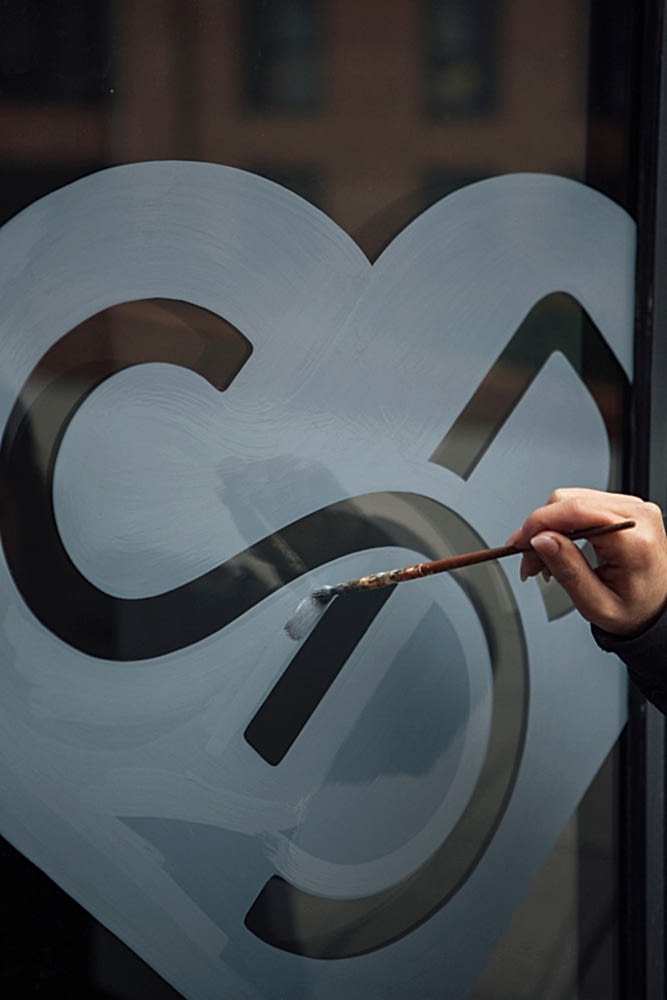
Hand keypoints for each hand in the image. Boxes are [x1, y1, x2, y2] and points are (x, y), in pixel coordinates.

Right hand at [507, 488, 666, 635]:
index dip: (539, 523)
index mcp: (635, 539)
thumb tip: (541, 539)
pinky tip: (557, 547)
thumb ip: (569, 570)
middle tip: (528, 561)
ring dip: (547, 528)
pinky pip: (580, 505)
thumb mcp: (597, 604)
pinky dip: (560, 525)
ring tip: (542, 560)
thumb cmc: (635, 610)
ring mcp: (631, 507)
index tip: (518, 544)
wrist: (656, 609)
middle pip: (568, 502)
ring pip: (569, 501)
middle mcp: (636, 515)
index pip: (576, 512)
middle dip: (539, 529)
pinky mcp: (622, 507)